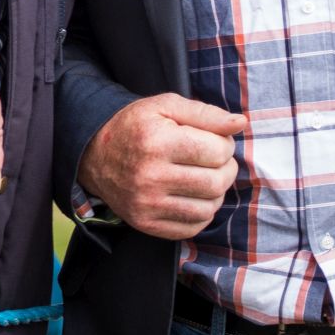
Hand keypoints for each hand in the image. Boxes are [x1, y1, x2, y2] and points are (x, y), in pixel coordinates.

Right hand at [78, 93, 245, 239]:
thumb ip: (205, 113)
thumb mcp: (165, 106)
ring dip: (216, 192)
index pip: (217, 151)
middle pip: (216, 182)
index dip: (225, 144)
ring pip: (208, 208)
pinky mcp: (146, 223)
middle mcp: (150, 176)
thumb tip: (240, 124)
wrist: (95, 155)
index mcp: (157, 141)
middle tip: (216, 160)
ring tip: (205, 177)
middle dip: (226, 169)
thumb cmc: (136, 127)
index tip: (215, 140)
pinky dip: (202, 213)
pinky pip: (192, 227)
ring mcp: (147, 204)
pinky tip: (193, 196)